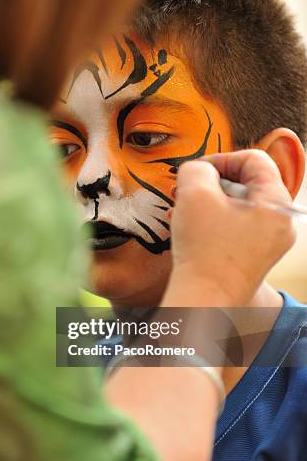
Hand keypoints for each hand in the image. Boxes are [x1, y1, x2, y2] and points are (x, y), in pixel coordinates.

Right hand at [165, 150, 296, 305]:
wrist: (203, 302)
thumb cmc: (203, 251)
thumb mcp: (194, 194)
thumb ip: (196, 168)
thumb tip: (199, 171)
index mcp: (277, 204)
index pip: (254, 160)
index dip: (221, 158)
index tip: (196, 171)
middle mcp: (281, 224)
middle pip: (247, 183)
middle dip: (211, 182)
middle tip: (184, 189)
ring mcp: (269, 244)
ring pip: (238, 206)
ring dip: (207, 201)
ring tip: (179, 207)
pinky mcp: (253, 258)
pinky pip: (234, 227)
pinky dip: (211, 221)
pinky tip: (185, 226)